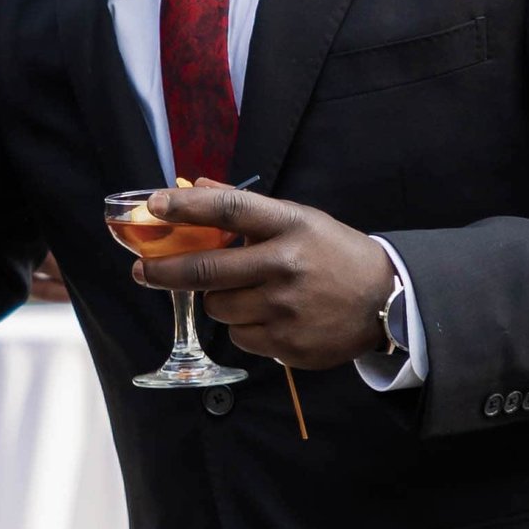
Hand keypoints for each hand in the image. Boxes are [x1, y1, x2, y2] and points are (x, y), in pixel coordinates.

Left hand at [138, 184, 393, 370]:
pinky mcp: (287, 344)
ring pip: (218, 308)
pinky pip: (239, 337)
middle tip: (142, 270)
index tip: (155, 204)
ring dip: (220, 301)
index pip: (229, 209)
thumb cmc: (334, 254)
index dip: (186, 206)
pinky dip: (244, 328)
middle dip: (165, 271)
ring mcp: (285, 308)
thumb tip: (195, 184)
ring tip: (247, 293)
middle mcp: (286, 265)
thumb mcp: (300, 219)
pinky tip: (270, 317)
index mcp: (290, 226)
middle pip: (207, 269)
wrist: (386, 301)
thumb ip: (247, 207)